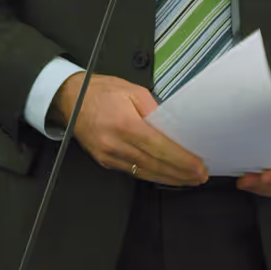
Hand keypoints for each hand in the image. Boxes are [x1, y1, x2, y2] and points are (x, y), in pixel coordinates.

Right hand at [52, 72, 208, 187]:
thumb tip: (172, 128)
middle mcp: (115, 144)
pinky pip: (132, 172)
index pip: (160, 148)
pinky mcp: (104, 161)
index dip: (181, 160)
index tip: (198, 166)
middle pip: (154, 165)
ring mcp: (108, 155)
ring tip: (188, 179)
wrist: (70, 98)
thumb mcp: (133, 90)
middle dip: (180, 173)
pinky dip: (152, 175)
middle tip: (200, 176)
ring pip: (144, 172)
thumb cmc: (101, 91)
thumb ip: (154, 110)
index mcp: (125, 123)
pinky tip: (165, 176)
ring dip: (169, 178)